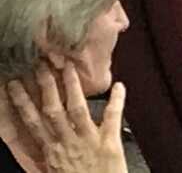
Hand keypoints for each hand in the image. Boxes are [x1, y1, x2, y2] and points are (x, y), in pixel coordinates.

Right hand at [3, 62, 127, 172]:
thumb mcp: (50, 172)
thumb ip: (41, 156)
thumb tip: (27, 136)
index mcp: (51, 152)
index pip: (32, 123)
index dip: (23, 102)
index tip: (16, 83)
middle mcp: (66, 144)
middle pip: (52, 111)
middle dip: (45, 87)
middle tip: (41, 64)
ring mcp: (87, 143)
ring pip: (77, 110)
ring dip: (73, 87)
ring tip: (70, 67)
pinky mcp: (109, 145)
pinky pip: (112, 119)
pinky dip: (117, 101)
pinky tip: (120, 85)